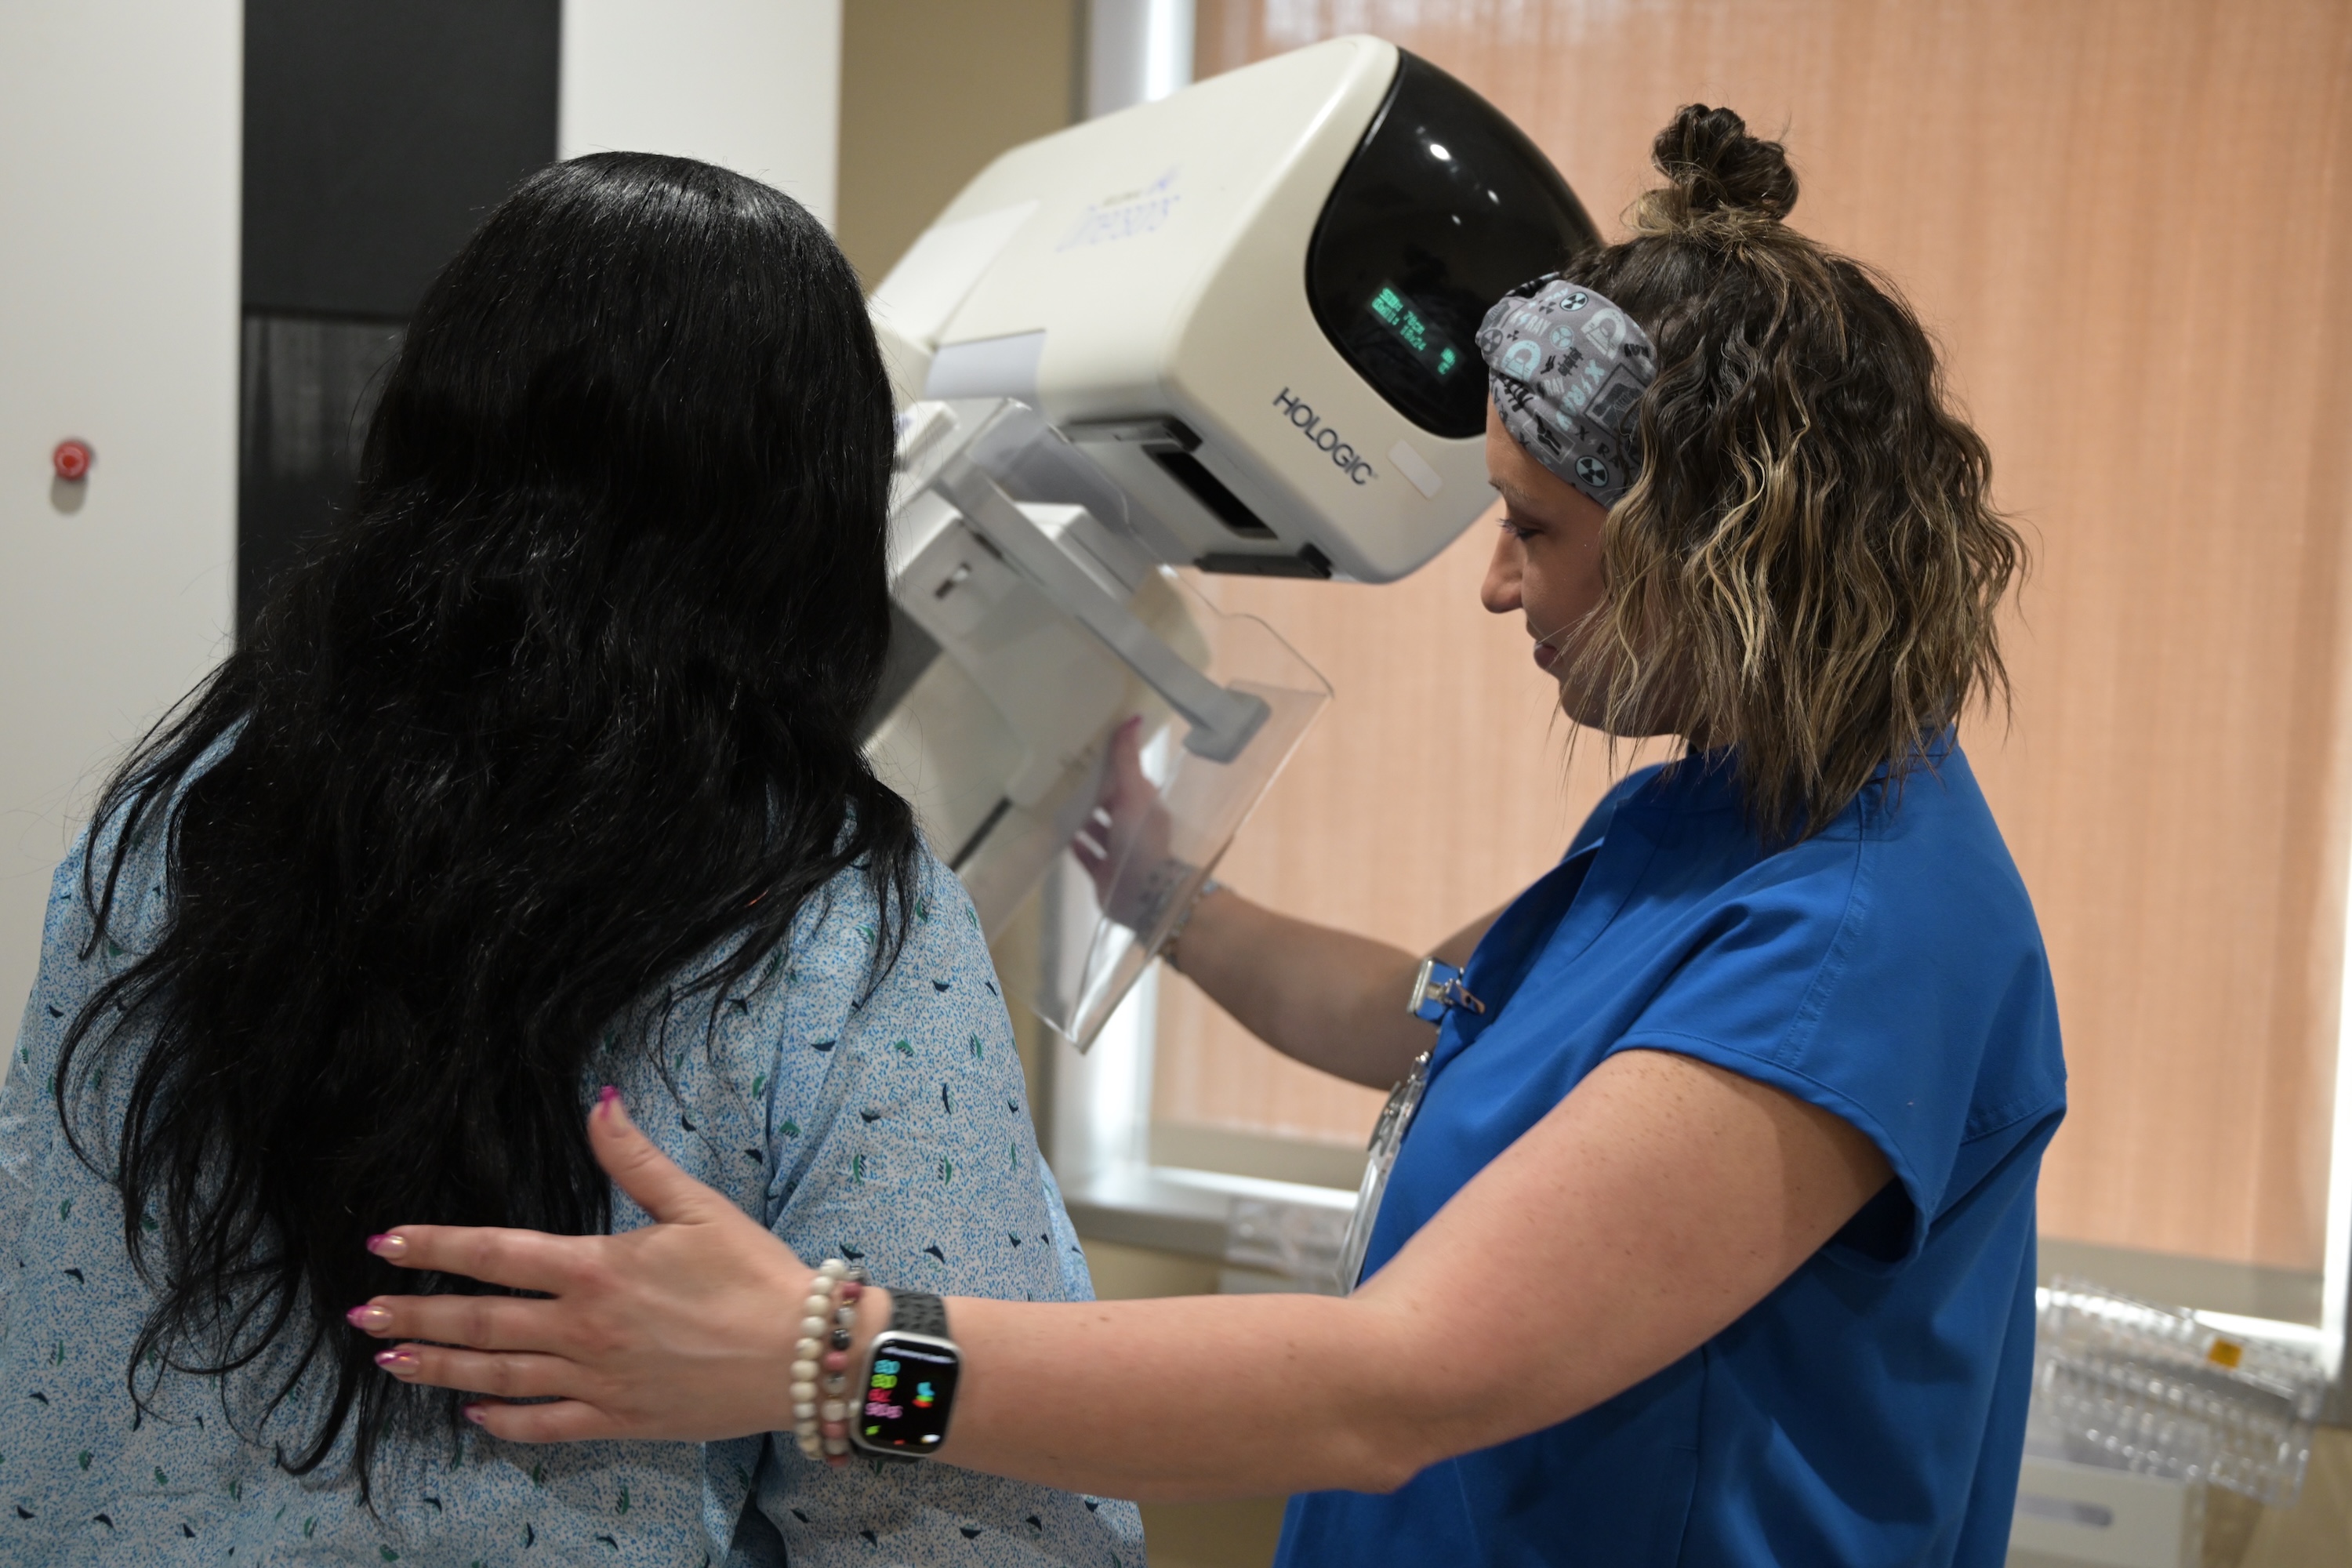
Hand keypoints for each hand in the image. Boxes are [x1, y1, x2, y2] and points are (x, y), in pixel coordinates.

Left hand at [349, 1089, 873, 1443]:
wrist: (804, 1354)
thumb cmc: (754, 1273)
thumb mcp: (698, 1205)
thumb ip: (636, 1158)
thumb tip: (599, 1102)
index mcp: (597, 1268)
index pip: (495, 1255)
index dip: (435, 1248)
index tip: (384, 1245)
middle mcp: (584, 1328)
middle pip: (481, 1322)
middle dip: (415, 1317)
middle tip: (360, 1317)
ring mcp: (597, 1380)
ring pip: (499, 1377)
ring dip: (438, 1371)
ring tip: (389, 1363)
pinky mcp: (619, 1420)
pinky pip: (546, 1425)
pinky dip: (504, 1422)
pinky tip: (473, 1416)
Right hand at [1071, 715, 1180, 928]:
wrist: (1142, 893)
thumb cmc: (1140, 838)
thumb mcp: (1134, 793)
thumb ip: (1127, 760)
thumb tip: (1133, 717)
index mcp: (1145, 805)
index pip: (1128, 781)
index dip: (1113, 768)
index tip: (1090, 754)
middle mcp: (1134, 827)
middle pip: (1111, 804)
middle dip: (1094, 794)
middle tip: (1066, 776)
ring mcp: (1118, 851)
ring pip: (1098, 830)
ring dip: (1084, 820)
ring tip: (1059, 802)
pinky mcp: (1104, 872)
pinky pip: (1089, 856)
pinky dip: (1078, 846)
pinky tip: (1064, 835)